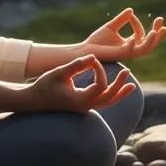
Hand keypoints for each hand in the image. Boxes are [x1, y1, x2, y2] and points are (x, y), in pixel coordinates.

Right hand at [16, 54, 133, 112]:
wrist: (33, 101)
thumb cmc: (44, 86)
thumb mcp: (59, 73)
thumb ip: (77, 65)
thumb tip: (93, 57)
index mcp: (79, 100)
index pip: (99, 85)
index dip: (99, 70)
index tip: (91, 59)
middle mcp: (84, 107)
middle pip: (109, 98)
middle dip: (119, 85)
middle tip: (127, 72)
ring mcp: (84, 108)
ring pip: (107, 103)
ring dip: (119, 93)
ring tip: (132, 86)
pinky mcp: (83, 106)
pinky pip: (101, 102)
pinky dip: (111, 95)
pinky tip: (118, 88)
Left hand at [81, 7, 165, 61]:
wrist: (85, 50)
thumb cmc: (97, 41)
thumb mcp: (111, 27)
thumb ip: (121, 19)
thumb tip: (131, 10)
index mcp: (129, 44)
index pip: (140, 34)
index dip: (137, 23)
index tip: (130, 14)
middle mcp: (130, 50)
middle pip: (149, 44)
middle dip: (157, 33)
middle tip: (161, 20)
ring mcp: (126, 53)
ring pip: (145, 50)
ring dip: (151, 41)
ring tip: (156, 31)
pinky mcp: (119, 55)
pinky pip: (130, 52)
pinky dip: (134, 45)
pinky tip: (134, 38)